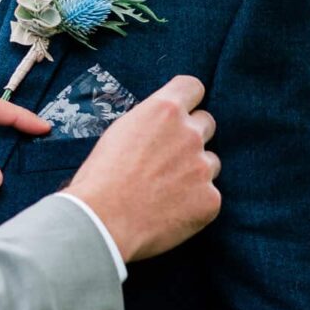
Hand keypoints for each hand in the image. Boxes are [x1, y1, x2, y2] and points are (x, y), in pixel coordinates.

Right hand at [68, 75, 220, 262]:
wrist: (102, 221)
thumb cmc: (99, 179)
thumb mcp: (118, 134)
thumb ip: (148, 123)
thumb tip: (160, 126)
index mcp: (163, 110)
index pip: (193, 87)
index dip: (188, 100)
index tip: (182, 112)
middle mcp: (189, 133)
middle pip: (207, 122)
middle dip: (192, 136)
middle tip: (169, 158)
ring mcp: (203, 166)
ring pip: (210, 162)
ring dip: (195, 171)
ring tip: (165, 190)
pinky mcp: (211, 199)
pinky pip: (209, 195)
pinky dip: (194, 203)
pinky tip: (169, 213)